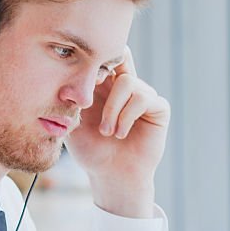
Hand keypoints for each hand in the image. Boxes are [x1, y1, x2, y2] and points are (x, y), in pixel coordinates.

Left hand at [66, 47, 169, 217]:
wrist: (110, 175)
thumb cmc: (90, 150)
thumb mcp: (73, 120)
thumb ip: (72, 97)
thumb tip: (71, 76)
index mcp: (104, 83)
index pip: (103, 55)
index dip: (91, 62)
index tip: (79, 84)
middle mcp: (125, 85)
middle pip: (122, 54)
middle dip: (104, 71)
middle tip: (92, 93)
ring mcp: (143, 95)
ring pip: (128, 82)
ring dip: (113, 109)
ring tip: (107, 131)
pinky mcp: (158, 108)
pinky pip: (143, 98)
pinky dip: (127, 117)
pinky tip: (120, 134)